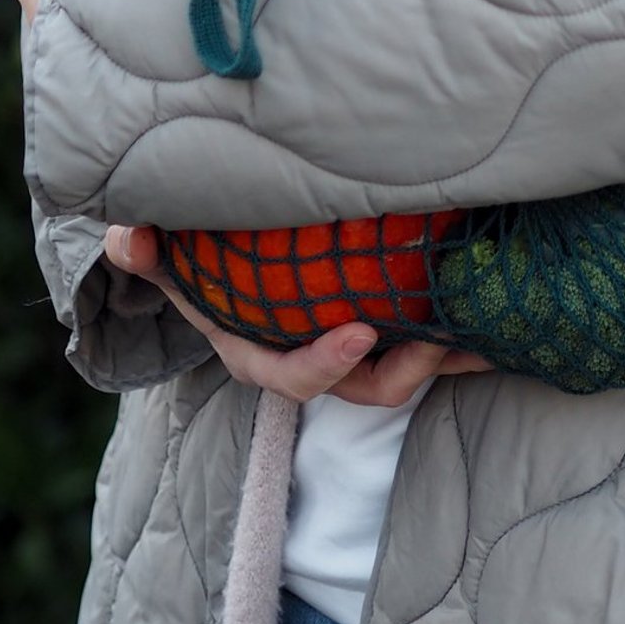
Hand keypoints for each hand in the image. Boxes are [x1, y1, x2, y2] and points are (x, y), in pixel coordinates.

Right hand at [104, 225, 493, 405]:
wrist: (224, 266)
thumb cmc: (196, 260)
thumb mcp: (165, 255)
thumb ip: (143, 248)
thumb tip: (129, 236)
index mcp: (259, 352)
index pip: (292, 376)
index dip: (326, 363)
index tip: (360, 330)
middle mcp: (308, 359)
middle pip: (364, 387)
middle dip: (403, 369)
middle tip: (438, 337)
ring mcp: (348, 348)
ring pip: (402, 371)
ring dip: (443, 356)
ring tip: (484, 332)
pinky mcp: (380, 327)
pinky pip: (421, 338)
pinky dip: (455, 332)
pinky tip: (495, 308)